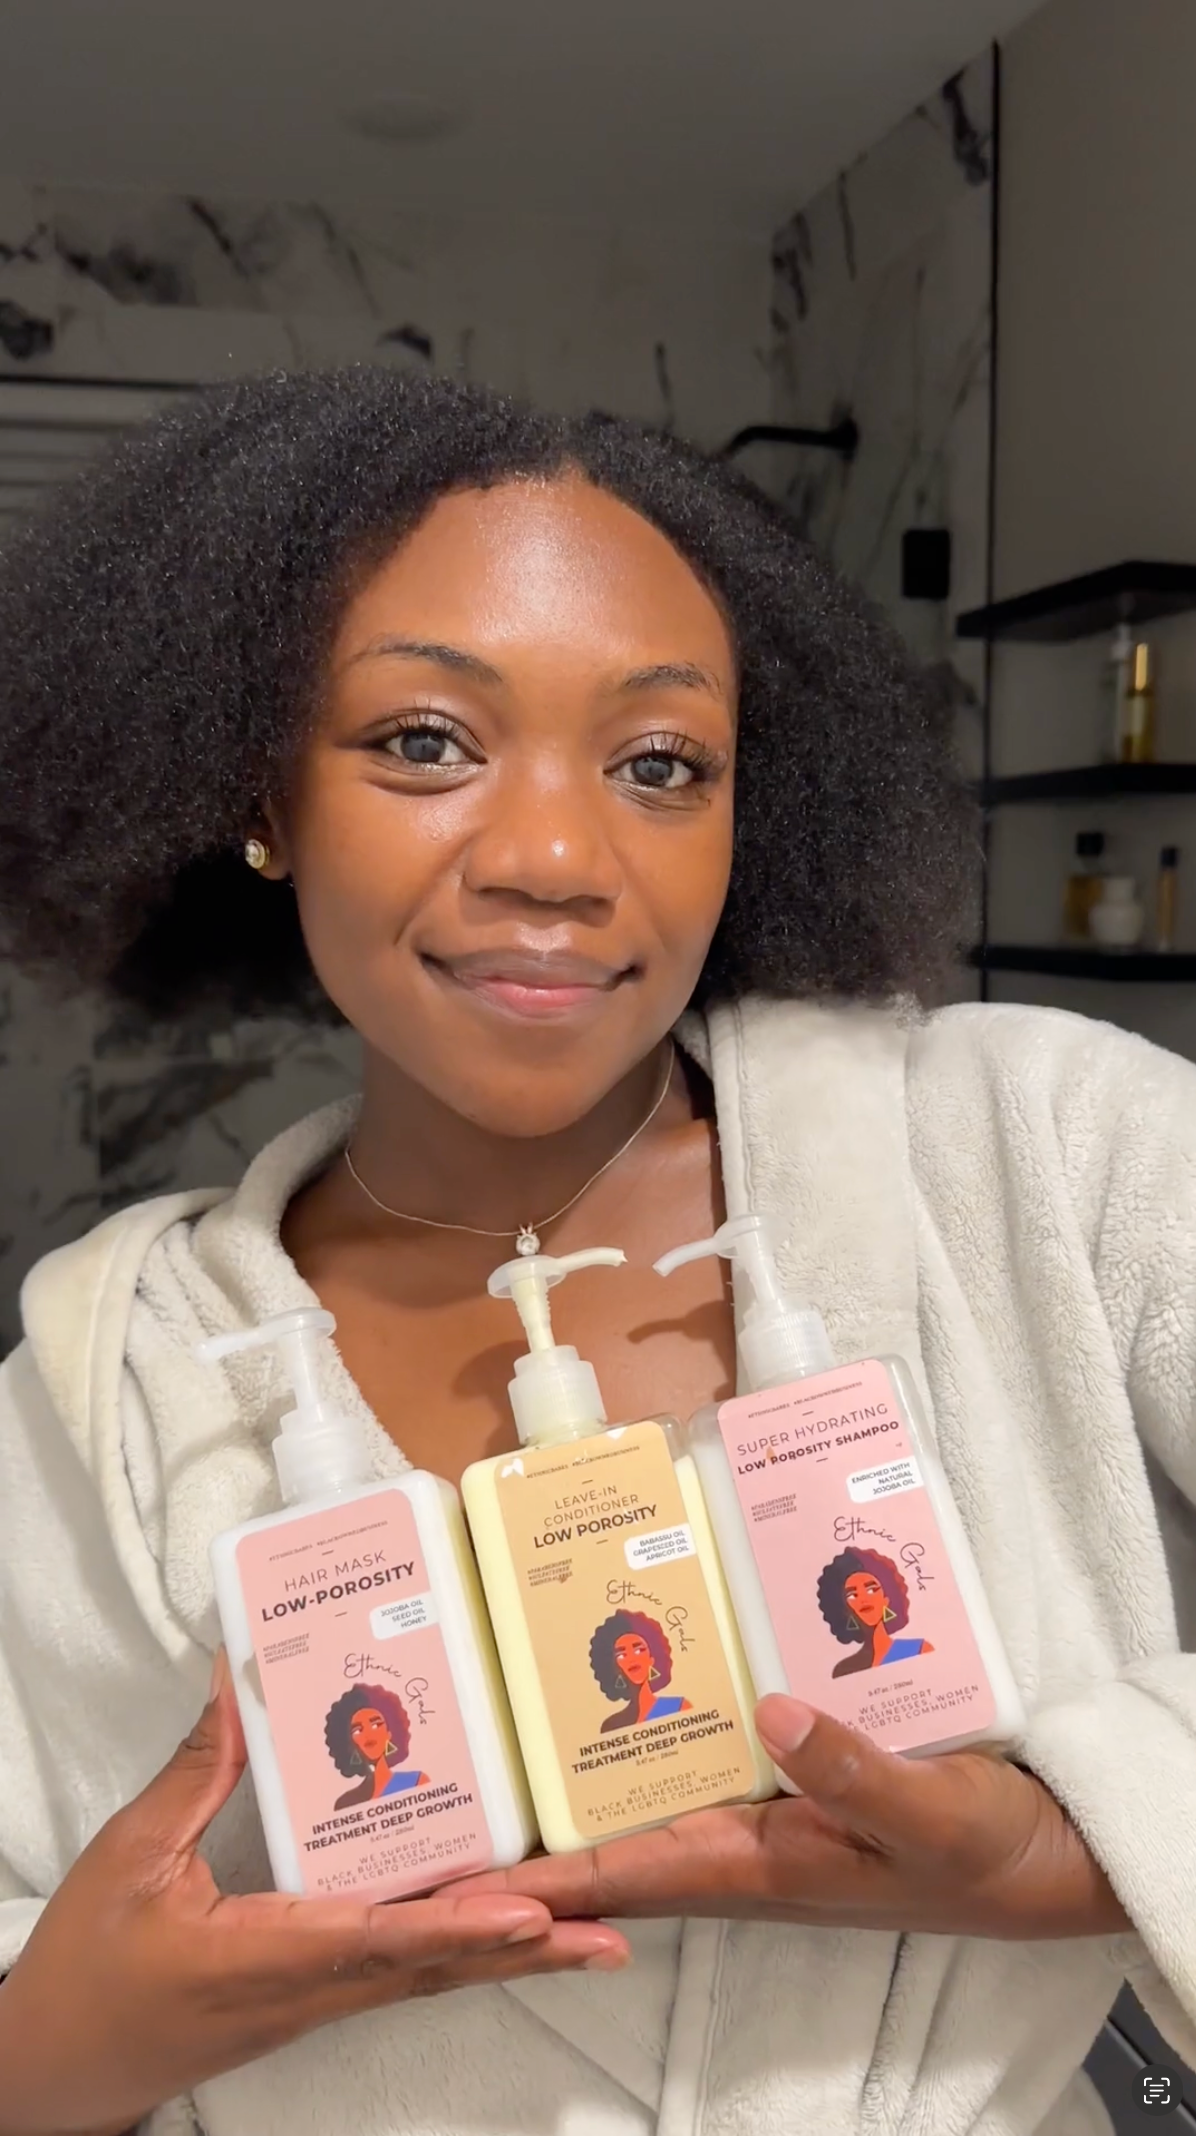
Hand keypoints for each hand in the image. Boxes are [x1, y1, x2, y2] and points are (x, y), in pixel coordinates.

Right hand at [0, 1653, 626, 2135]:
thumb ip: (196, 1770)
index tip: (529, 1912)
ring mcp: (318, 1996)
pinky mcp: (314, 1992)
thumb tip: (243, 1679)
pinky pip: (402, 1968)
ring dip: (509, 1953)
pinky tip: (500, 1924)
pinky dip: (460, 1947)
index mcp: (268, 1955)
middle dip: (527, 1949)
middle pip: (437, 1965)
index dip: (459, 1925)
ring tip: (588, 1934)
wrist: (61, 2068)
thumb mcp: (131, 1859)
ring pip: (430, 1971)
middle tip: (610, 1931)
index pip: (381, 1939)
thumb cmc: (90, 1971)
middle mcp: (312, 1984)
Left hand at [469, 1694, 1128, 1940]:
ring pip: (646, 1793)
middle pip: (607, 1838)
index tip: (442, 1874)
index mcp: (754, 1865)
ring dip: (577, 1769)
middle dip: (525, 1825)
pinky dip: (653, 1730)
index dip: (529, 1877)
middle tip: (433, 1784)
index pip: (617, 1874)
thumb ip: (852, 1768)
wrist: (1046, 1861)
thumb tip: (765, 1710)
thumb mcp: (928, 1811)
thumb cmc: (987, 1853)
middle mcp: (739, 1843)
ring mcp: (759, 1813)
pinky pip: (699, 1757)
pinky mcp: (787, 1779)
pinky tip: (632, 1678)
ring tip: (495, 1715)